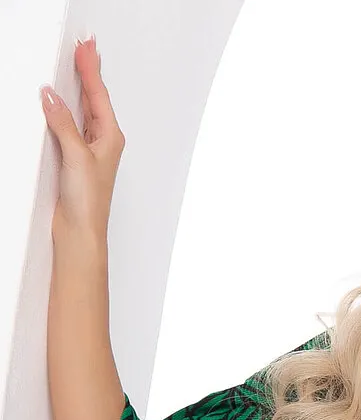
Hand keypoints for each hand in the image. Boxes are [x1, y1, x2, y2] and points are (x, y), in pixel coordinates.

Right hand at [40, 36, 124, 238]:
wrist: (80, 231)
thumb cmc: (89, 202)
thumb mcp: (77, 155)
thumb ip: (64, 123)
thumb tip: (51, 97)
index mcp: (110, 137)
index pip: (98, 95)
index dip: (90, 69)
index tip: (85, 47)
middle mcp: (102, 142)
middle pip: (94, 99)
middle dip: (88, 73)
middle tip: (85, 48)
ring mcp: (89, 150)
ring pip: (84, 110)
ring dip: (79, 88)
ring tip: (78, 67)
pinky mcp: (75, 159)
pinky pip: (72, 124)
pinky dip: (67, 109)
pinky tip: (62, 103)